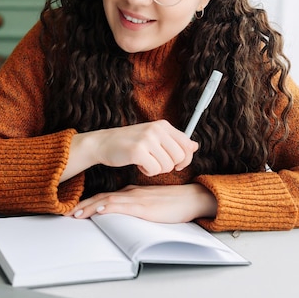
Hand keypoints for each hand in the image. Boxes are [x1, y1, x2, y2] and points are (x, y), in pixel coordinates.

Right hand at [61, 120, 197, 181]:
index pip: (187, 145)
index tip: (176, 164)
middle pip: (180, 157)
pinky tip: (139, 165)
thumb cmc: (129, 142)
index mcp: (163, 125)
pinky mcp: (138, 151)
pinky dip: (148, 172)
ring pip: (168, 166)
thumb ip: (174, 141)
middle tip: (157, 164)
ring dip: (157, 169)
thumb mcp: (154, 137)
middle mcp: (157, 130)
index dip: (185, 159)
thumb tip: (195, 146)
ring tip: (146, 162)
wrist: (103, 143)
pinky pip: (154, 170)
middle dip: (170, 166)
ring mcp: (147, 139)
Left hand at [64, 183, 216, 222]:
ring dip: (91, 208)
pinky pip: (124, 206)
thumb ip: (138, 205)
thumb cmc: (175, 202)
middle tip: (69, 213)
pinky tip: (100, 210)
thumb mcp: (152, 203)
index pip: (106, 196)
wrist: (192, 198)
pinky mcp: (145, 207)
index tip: (77, 210)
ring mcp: (138, 199)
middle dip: (84, 206)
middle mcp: (132, 193)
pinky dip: (110, 208)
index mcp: (133, 192)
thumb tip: (124, 214)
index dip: (90, 202)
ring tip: (77, 214)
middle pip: (103, 198)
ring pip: (109, 202)